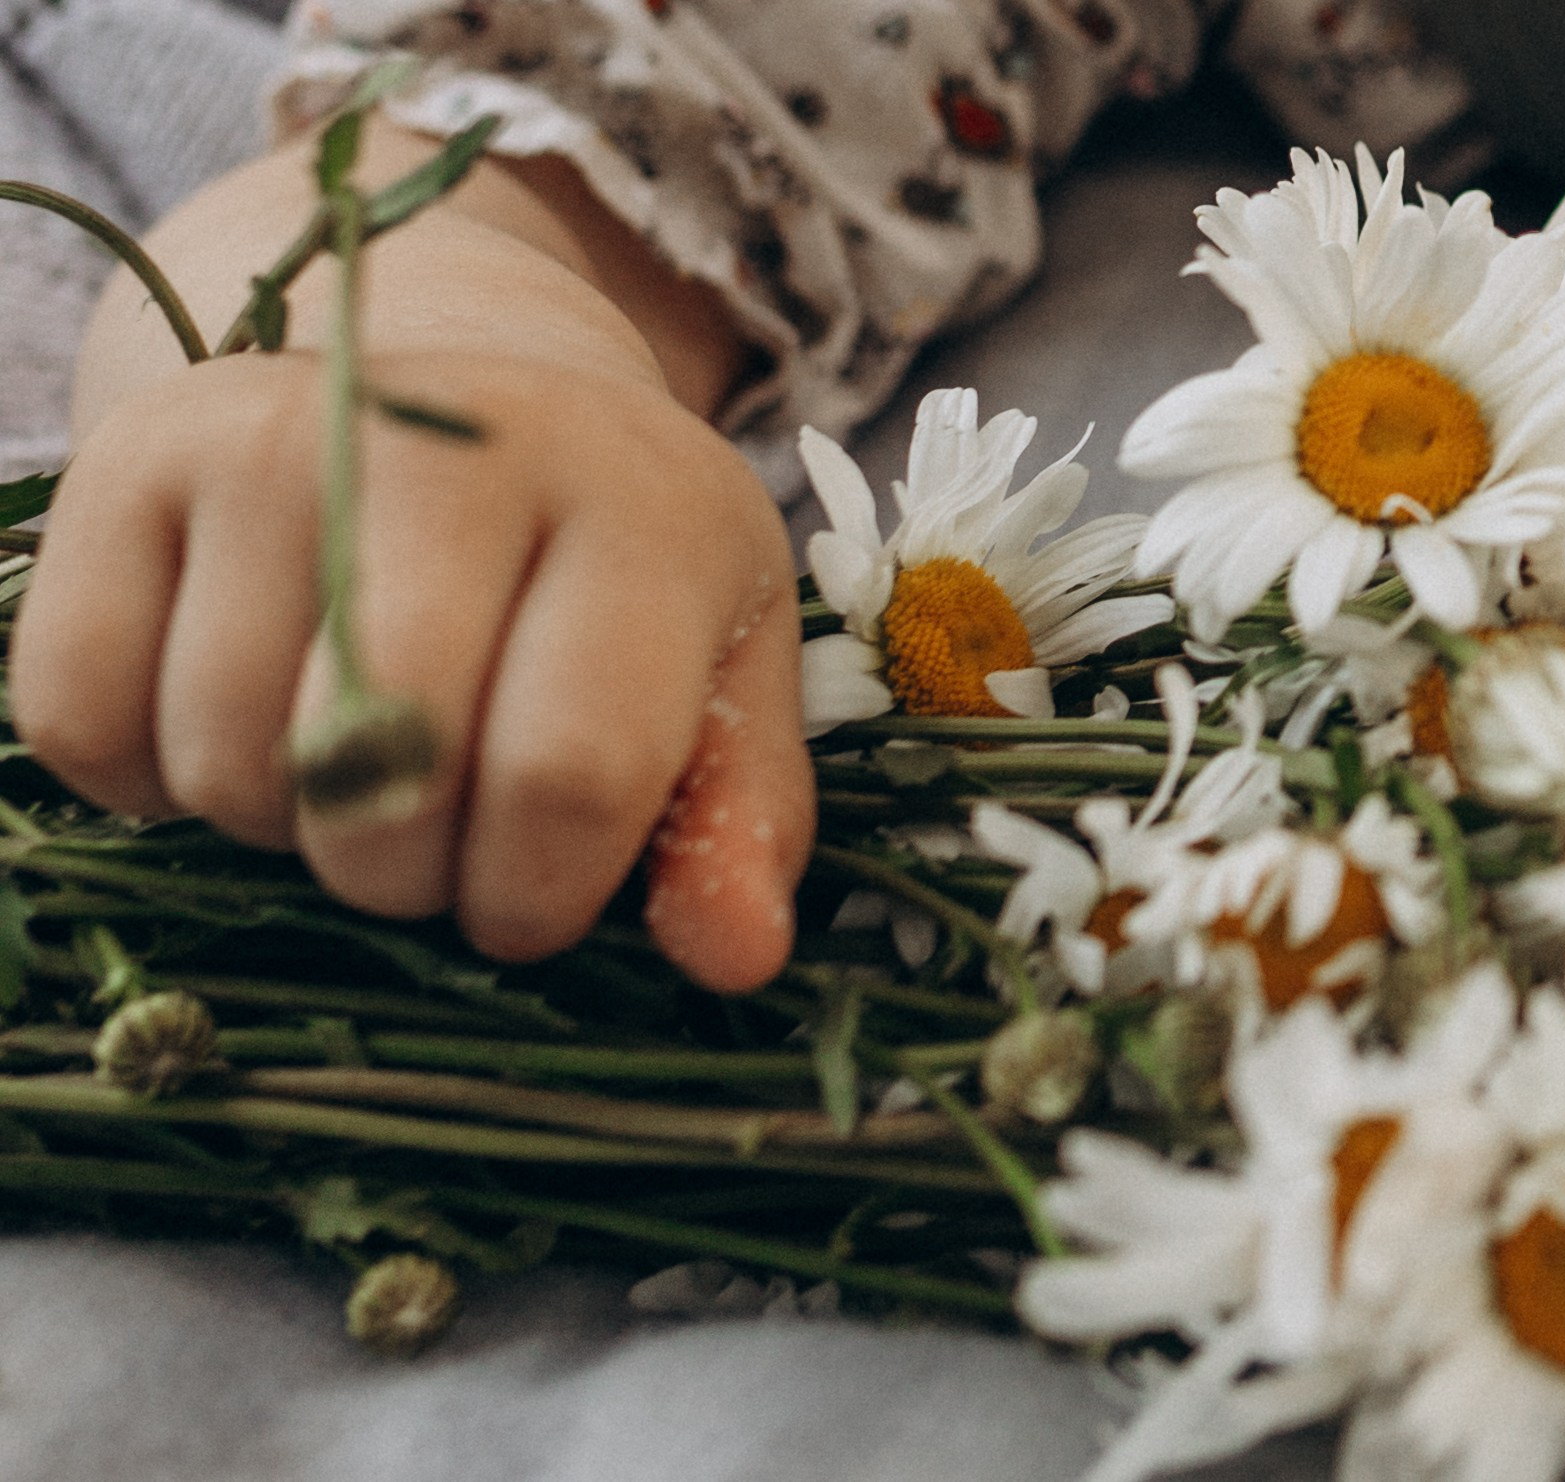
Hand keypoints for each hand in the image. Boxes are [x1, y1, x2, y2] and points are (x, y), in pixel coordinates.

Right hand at [11, 346, 813, 987]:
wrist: (465, 400)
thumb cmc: (611, 569)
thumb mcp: (720, 676)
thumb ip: (737, 820)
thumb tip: (734, 959)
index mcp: (640, 510)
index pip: (568, 766)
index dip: (536, 892)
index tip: (533, 899)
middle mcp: (452, 447)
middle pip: (382, 770)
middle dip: (405, 872)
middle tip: (438, 834)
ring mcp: (272, 437)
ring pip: (226, 758)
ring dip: (283, 828)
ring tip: (351, 758)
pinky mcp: (131, 457)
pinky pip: (80, 711)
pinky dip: (143, 778)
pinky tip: (235, 722)